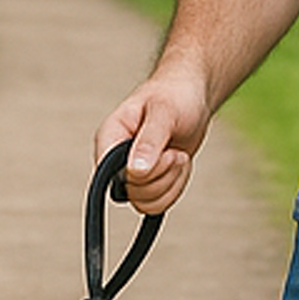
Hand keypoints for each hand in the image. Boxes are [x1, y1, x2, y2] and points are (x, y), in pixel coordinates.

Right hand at [95, 65, 210, 216]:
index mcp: (110, 137)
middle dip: (163, 174)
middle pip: (132, 192)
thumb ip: (149, 141)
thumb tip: (135, 171)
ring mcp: (131, 173)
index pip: (107, 173)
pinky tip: (179, 165)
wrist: (191, 98)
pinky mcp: (148, 183)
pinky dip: (176, 187)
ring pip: (145, 202)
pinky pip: (157, 204)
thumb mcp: (164, 112)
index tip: (162, 152)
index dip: (138, 173)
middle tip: (174, 151)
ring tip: (178, 155)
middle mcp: (115, 159)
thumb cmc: (175, 96)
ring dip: (172, 181)